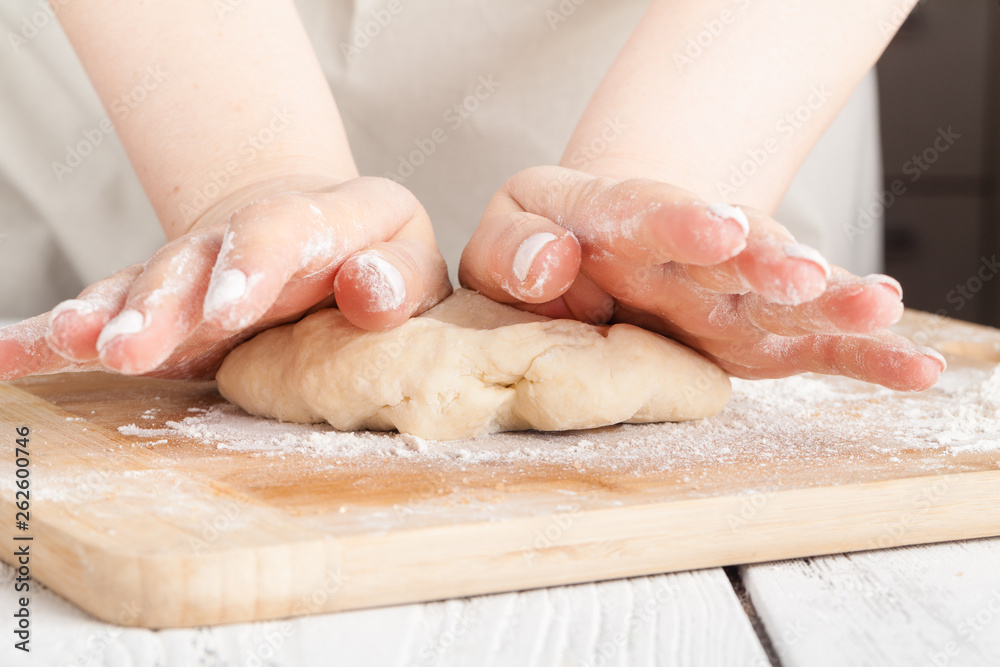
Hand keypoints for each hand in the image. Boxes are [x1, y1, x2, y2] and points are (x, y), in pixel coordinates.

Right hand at [1, 177, 450, 380]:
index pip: (281, 230)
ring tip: (76, 345)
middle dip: (161, 305)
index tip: (228, 307)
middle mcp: (243, 240)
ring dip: (107, 317)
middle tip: (129, 348)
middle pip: (196, 261)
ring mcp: (196, 270)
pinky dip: (53, 334)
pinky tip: (5, 356)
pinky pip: (105, 310)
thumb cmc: (377, 256)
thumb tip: (367, 289)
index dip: (251, 264)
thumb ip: (397, 277)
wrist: (319, 229)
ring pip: (143, 285)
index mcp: (319, 220)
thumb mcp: (408, 257)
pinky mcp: (162, 301)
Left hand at [459, 166, 943, 390]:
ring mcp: (728, 294)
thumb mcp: (507, 233)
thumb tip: (551, 264)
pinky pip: (811, 344)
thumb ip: (511, 248)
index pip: (650, 211)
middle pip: (733, 247)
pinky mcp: (755, 335)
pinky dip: (860, 355)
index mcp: (617, 218)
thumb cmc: (543, 244)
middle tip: (800, 273)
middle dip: (766, 257)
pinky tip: (911, 366)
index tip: (718, 229)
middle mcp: (686, 252)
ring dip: (829, 297)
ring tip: (874, 308)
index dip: (684, 221)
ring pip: (785, 290)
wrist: (592, 250)